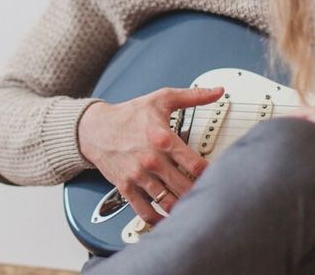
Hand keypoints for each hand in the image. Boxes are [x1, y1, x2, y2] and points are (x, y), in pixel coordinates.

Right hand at [77, 86, 223, 223]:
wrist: (95, 128)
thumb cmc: (129, 115)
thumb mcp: (162, 99)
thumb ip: (193, 96)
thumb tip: (217, 91)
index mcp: (163, 139)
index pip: (195, 164)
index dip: (211, 173)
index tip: (219, 175)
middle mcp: (151, 160)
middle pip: (185, 186)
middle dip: (199, 193)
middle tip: (209, 195)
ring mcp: (138, 176)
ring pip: (167, 201)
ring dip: (182, 208)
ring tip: (193, 209)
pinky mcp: (126, 187)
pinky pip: (144, 210)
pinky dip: (157, 220)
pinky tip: (167, 221)